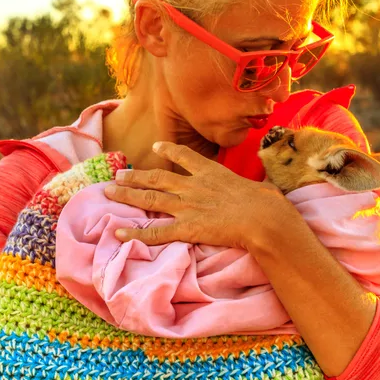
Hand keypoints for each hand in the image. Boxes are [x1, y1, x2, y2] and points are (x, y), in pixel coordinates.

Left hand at [103, 141, 296, 251]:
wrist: (263, 217)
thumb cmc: (268, 203)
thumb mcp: (261, 187)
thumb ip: (257, 186)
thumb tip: (269, 189)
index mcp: (211, 173)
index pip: (185, 156)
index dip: (168, 151)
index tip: (155, 146)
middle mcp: (193, 186)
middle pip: (157, 178)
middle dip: (136, 177)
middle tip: (117, 175)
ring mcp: (188, 207)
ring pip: (150, 200)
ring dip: (127, 196)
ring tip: (109, 193)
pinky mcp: (187, 228)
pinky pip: (155, 232)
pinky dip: (135, 232)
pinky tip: (118, 232)